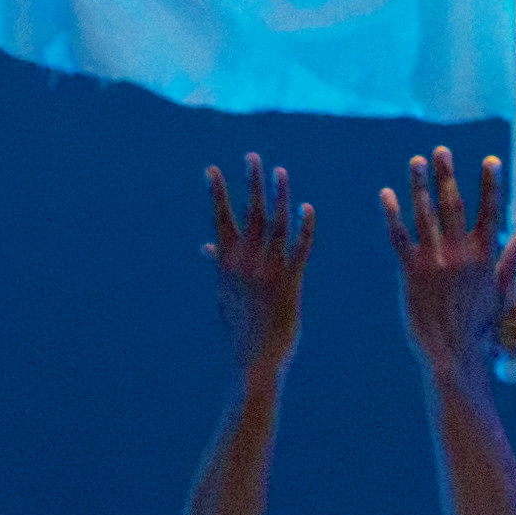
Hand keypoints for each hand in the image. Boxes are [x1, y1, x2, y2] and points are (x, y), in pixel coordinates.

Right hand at [204, 156, 309, 366]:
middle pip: (250, 214)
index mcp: (227, 264)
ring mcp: (268, 272)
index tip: (212, 169)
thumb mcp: (224, 293)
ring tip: (279, 172)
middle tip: (252, 157)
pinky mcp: (290, 283)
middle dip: (251, 183)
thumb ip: (220, 266)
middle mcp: (246, 264)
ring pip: (276, 225)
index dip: (217, 193)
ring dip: (278, 197)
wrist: (255, 357)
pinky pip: (299, 250)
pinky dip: (304, 228)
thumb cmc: (239, 326)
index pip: (219, 220)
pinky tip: (307, 208)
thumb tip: (208, 247)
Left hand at [379, 152, 514, 372]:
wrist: (454, 352)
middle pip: (453, 205)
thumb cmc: (480, 325)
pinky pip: (399, 238)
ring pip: (425, 215)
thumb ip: (510, 260)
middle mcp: (459, 255)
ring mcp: (434, 263)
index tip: (490, 160)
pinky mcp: (412, 273)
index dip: (489, 184)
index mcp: (484, 258)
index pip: (490, 212)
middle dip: (447, 175)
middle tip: (441, 150)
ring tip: (415, 162)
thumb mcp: (501, 292)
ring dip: (419, 185)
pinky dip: (392, 215)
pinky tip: (386, 194)